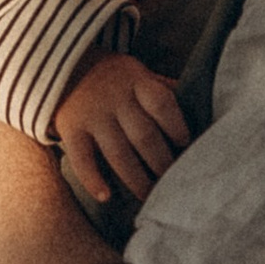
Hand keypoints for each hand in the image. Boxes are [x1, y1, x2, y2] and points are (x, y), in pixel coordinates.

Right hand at [52, 51, 189, 206]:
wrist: (64, 67)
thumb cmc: (113, 77)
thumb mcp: (139, 73)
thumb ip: (163, 90)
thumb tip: (200, 106)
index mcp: (137, 81)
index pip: (162, 104)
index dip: (177, 127)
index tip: (187, 146)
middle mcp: (115, 98)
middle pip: (144, 135)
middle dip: (162, 162)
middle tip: (175, 183)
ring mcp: (92, 115)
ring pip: (118, 153)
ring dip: (136, 179)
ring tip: (150, 197)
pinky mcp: (71, 129)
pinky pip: (81, 159)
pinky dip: (92, 179)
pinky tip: (106, 197)